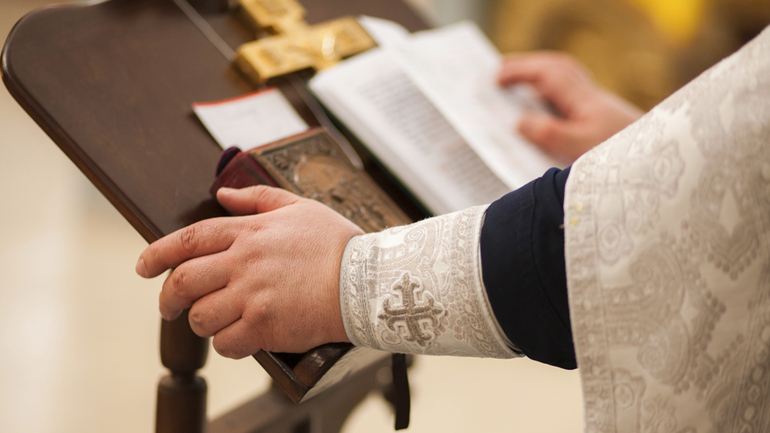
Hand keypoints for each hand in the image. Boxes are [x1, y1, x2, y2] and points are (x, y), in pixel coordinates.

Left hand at [135, 186, 362, 357]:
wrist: (366, 280)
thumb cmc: (336, 244)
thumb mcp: (299, 207)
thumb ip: (256, 198)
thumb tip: (221, 193)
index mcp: (248, 232)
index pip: (188, 240)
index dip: (157, 253)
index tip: (143, 267)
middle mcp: (244, 262)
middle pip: (183, 282)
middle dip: (167, 298)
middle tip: (168, 307)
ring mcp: (253, 296)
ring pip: (200, 316)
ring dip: (201, 323)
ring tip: (215, 323)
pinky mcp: (265, 326)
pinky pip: (227, 343)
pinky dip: (227, 344)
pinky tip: (240, 338)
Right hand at [499, 52, 643, 162]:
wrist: (659, 166)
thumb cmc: (622, 159)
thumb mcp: (580, 150)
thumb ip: (549, 134)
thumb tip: (520, 121)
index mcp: (585, 101)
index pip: (548, 74)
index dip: (520, 72)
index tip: (495, 78)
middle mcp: (592, 98)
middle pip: (557, 68)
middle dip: (526, 66)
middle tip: (499, 71)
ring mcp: (599, 107)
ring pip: (566, 79)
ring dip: (539, 76)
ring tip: (515, 85)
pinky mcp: (603, 120)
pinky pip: (571, 95)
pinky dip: (551, 93)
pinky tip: (543, 108)